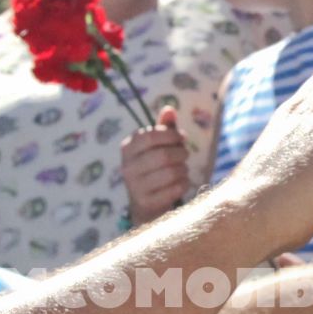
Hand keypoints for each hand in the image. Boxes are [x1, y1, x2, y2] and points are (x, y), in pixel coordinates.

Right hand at [121, 106, 192, 226]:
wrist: (145, 204)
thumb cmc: (154, 168)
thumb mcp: (157, 146)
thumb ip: (164, 128)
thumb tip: (169, 108)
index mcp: (127, 148)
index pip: (151, 135)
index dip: (171, 135)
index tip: (181, 137)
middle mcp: (127, 167)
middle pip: (164, 155)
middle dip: (181, 153)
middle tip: (185, 154)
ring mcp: (135, 187)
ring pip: (171, 172)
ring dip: (183, 169)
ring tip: (182, 169)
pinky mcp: (146, 203)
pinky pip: (175, 189)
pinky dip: (184, 184)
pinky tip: (181, 183)